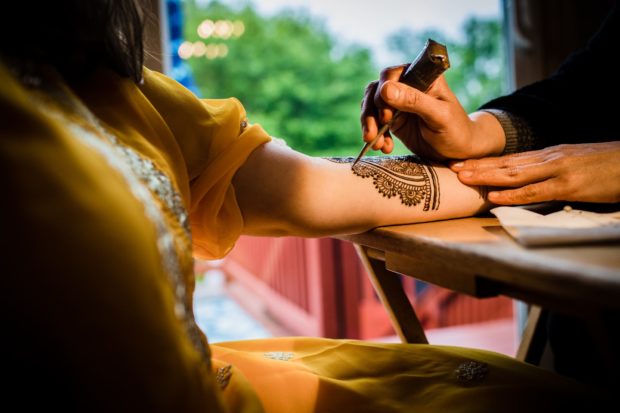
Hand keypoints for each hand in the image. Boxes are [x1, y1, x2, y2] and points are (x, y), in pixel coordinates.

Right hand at [360, 65, 504, 160]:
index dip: (383, 93)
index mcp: (422, 77)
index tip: (387, 116)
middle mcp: (408, 86)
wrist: (460, 151)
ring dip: (369, 125)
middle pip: (376, 90)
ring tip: (376, 144)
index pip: (391, 75)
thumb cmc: (456, 130)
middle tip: (373, 134)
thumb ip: (414, 101)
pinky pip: (375, 123)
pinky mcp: (394, 119)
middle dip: (370, 113)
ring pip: (371, 106)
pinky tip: (384, 148)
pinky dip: (375, 135)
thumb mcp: (439, 116)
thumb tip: (385, 89)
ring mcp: (399, 103)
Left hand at [450, 141, 619, 204]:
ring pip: (514, 174)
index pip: (511, 158)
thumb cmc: (610, 167)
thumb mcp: (577, 164)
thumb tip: (534, 181)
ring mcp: (558, 171)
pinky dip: (512, 194)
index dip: (485, 161)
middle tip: (451, 167)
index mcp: (550, 155)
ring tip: (462, 178)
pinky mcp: (569, 186)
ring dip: (486, 176)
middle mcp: (549, 159)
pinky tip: (494, 196)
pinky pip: (535, 192)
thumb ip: (554, 172)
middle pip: (506, 163)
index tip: (463, 163)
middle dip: (477, 166)